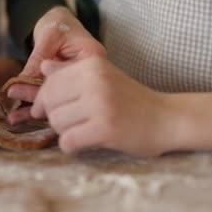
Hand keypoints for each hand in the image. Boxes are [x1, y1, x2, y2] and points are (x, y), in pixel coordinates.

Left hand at [7, 7, 105, 122]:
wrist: (62, 24)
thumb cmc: (60, 24)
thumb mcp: (49, 35)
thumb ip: (39, 56)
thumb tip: (25, 78)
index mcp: (93, 59)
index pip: (68, 78)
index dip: (44, 87)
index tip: (19, 88)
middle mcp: (90, 78)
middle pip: (63, 94)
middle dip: (36, 99)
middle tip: (11, 95)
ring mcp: (79, 88)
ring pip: (56, 103)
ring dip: (33, 110)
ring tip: (12, 118)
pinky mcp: (68, 93)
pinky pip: (51, 104)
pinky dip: (34, 109)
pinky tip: (18, 117)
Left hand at [31, 57, 178, 156]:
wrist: (168, 119)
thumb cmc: (133, 100)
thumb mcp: (103, 78)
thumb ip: (71, 73)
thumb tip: (44, 65)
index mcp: (92, 65)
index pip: (50, 83)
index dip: (43, 101)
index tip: (47, 112)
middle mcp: (95, 80)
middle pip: (50, 103)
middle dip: (54, 117)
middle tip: (70, 125)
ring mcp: (100, 104)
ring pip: (57, 123)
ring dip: (65, 133)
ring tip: (83, 132)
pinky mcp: (105, 129)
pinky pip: (68, 141)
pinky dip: (72, 147)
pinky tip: (85, 144)